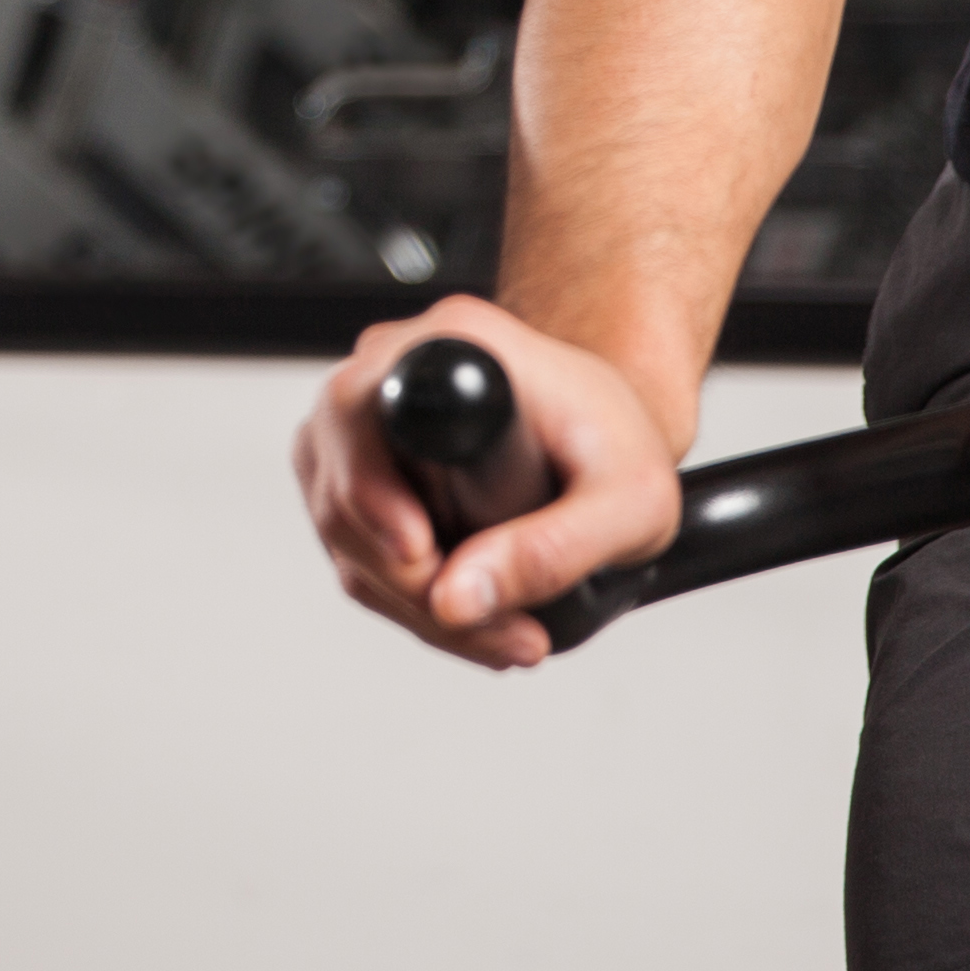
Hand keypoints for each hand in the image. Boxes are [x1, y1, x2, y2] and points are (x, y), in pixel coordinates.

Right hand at [295, 295, 685, 671]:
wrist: (610, 440)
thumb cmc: (619, 446)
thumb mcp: (629, 503)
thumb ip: (550, 552)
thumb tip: (454, 602)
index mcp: (458, 341)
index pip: (358, 410)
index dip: (370, 491)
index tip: (422, 554)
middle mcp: (394, 367)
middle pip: (341, 486)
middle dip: (408, 581)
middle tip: (493, 621)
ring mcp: (365, 421)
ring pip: (340, 529)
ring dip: (409, 603)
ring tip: (504, 629)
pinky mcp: (358, 468)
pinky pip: (351, 544)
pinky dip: (404, 598)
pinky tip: (474, 613)